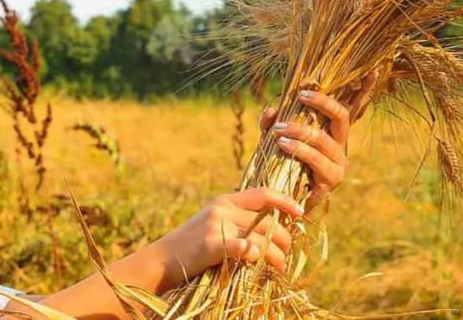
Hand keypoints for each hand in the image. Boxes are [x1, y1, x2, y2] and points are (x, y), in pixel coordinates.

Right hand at [150, 188, 302, 290]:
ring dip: (276, 256)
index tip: (301, 212)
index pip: (262, 194)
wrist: (161, 260)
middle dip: (285, 241)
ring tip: (279, 268)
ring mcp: (216, 226)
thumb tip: (270, 228)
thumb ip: (237, 221)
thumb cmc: (191, 247)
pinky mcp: (211, 244)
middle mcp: (223, 209)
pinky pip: (241, 247)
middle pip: (268, 221)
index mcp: (225, 201)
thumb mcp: (213, 224)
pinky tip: (257, 261)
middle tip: (287, 256)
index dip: (285, 201)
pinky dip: (253, 254)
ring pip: (261, 238)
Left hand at [258, 71, 378, 204]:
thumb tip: (272, 110)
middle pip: (341, 117)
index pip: (352, 107)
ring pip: (324, 139)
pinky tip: (283, 145)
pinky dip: (299, 150)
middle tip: (300, 94)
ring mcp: (338, 164)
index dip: (365, 90)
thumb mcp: (274, 139)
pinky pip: (317, 162)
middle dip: (322, 102)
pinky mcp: (330, 182)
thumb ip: (272, 123)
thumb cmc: (281, 165)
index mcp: (332, 132)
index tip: (373, 69)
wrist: (280, 202)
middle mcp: (340, 146)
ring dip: (300, 131)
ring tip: (279, 130)